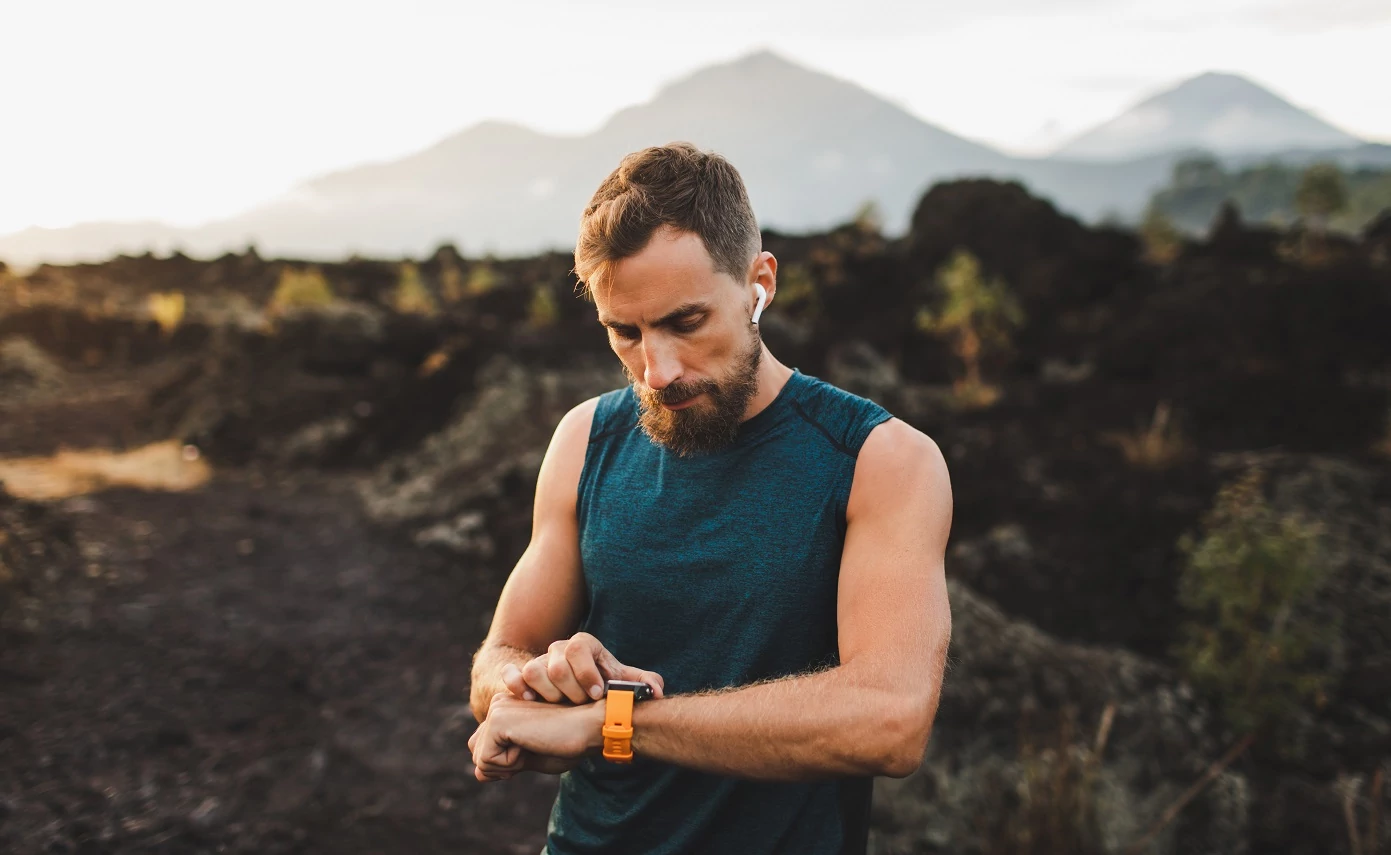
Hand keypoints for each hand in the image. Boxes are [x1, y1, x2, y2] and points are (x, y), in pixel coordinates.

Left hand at [469, 692, 603, 781]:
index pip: (483, 748)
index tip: (533, 748)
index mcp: (505, 709)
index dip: (506, 762)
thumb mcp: (531, 758)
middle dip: (503, 764)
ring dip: (508, 764)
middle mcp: (498, 704)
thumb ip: (504, 763)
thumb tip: (478, 774)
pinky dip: (510, 764)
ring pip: (480, 759)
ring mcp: (497, 709)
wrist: (590, 728)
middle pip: (477, 752)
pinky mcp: (498, 720)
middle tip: (535, 746)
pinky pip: (487, 761)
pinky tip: (533, 743)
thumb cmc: (569, 742)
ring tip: (536, 742)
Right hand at [502, 632, 664, 703]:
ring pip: (533, 671)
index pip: (579, 648)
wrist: (575, 689)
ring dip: (547, 693)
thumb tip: (657, 692)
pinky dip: (517, 687)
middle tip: (580, 705)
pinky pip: (512, 675)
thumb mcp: (622, 683)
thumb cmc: (602, 685)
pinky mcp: (521, 676)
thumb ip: (643, 684)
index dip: (587, 673)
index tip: (596, 694)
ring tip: (559, 706)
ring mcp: (539, 661)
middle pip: (556, 666)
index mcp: (584, 645)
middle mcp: (559, 649)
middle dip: (571, 691)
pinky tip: (529, 700)